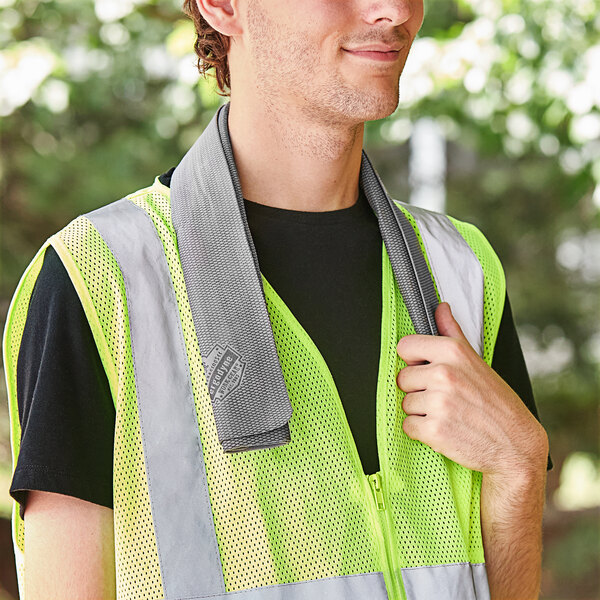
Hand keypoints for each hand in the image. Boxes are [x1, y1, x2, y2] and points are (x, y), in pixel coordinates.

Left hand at [396, 302, 547, 477]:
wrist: (515, 445)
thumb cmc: (497, 404)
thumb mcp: (476, 361)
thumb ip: (452, 333)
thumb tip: (440, 308)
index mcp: (453, 352)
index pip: (406, 346)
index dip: (414, 361)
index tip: (426, 369)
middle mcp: (444, 374)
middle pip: (403, 378)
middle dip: (418, 389)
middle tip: (444, 397)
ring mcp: (438, 402)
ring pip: (405, 403)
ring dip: (421, 412)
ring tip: (448, 414)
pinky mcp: (434, 429)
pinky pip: (408, 426)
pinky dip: (422, 431)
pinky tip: (445, 429)